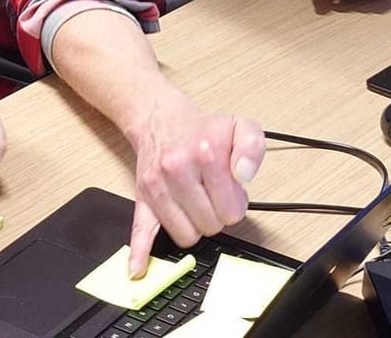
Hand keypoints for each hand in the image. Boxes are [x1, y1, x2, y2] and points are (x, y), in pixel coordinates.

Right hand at [126, 89, 263, 277]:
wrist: (160, 119)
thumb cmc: (201, 129)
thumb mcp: (239, 126)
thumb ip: (252, 148)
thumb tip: (242, 176)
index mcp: (205, 153)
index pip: (231, 211)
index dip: (235, 204)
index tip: (230, 190)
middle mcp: (177, 169)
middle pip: (210, 226)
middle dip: (217, 215)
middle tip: (213, 195)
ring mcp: (157, 186)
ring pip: (186, 235)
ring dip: (196, 226)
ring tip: (196, 204)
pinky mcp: (143, 197)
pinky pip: (140, 231)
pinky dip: (139, 254)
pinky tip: (138, 270)